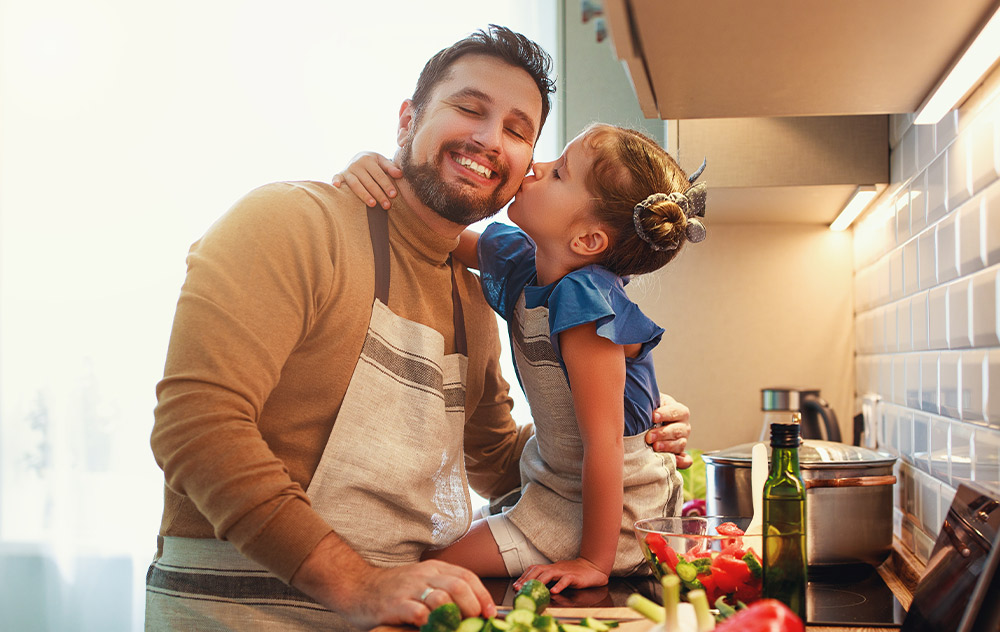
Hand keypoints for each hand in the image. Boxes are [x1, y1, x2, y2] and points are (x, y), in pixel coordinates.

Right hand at [290, 533, 494, 628]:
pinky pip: (418, 614)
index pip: (467, 577)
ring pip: (442, 599)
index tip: (490, 614)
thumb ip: (444, 591)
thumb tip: (474, 610)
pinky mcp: (394, 604)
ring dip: (454, 617)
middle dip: (472, 608)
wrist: (357, 587)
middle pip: (459, 587)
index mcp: (434, 568)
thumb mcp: (422, 582)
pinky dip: (429, 624)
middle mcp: (424, 575)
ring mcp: (409, 589)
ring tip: (455, 629)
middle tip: (473, 623)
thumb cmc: (394, 590)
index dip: (483, 596)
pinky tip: (430, 629)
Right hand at [332, 151, 402, 209]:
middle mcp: (357, 164)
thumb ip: (390, 167)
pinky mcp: (341, 174)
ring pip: (356, 184)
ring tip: (373, 204)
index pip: (379, 175)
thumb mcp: (381, 161)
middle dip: (378, 194)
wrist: (359, 156)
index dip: (386, 185)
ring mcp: (348, 170)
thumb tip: (400, 174)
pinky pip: (336, 177)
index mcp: (368, 160)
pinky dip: (335, 180)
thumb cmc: (373, 162)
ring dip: (364, 195)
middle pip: (369, 182)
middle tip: (387, 205)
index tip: (393, 195)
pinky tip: (336, 186)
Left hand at [513, 558, 608, 593]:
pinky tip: (554, 591)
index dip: (523, 577)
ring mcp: (564, 571)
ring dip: (538, 581)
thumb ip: (548, 580)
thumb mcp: (558, 575)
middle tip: (518, 588)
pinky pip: (565, 580)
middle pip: (537, 570)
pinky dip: (559, 585)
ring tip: (531, 589)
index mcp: (550, 568)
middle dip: (526, 579)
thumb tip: (535, 588)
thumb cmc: (574, 573)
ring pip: (549, 574)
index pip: (534, 569)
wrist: (593, 567)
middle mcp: (555, 568)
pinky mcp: (574, 576)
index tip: (515, 586)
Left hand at [646, 392, 692, 468]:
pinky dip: (681, 462)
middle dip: (663, 433)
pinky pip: (685, 460)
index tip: (653, 416)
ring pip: (680, 444)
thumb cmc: (652, 410)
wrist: (652, 422)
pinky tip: (673, 461)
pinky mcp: (680, 453)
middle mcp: (684, 426)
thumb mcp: (653, 402)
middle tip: (649, 437)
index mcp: (680, 411)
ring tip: (655, 447)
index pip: (676, 412)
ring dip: (668, 447)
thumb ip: (650, 402)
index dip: (665, 414)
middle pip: (678, 430)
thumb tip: (641, 400)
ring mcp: (683, 440)